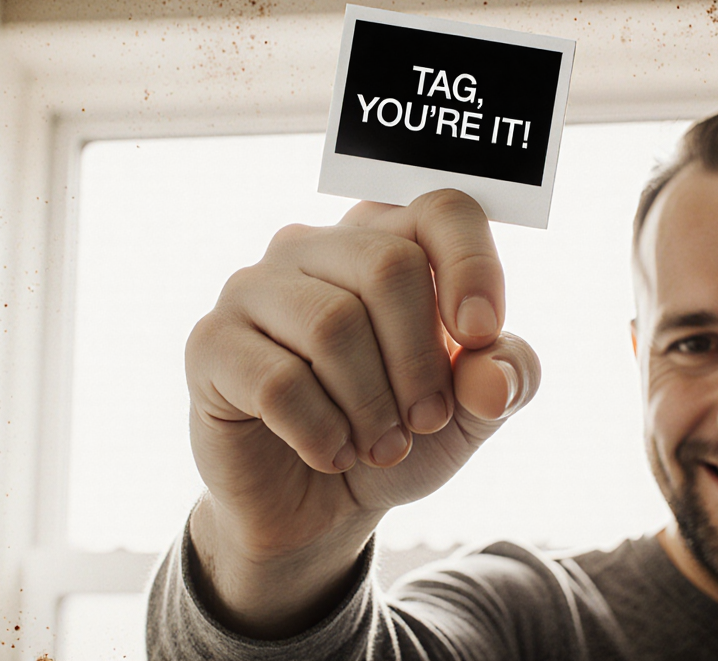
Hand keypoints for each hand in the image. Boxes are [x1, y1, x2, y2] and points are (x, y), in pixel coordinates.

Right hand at [183, 190, 539, 636]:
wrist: (319, 507)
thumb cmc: (397, 433)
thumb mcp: (472, 412)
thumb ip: (505, 379)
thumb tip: (491, 376)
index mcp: (387, 241)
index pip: (443, 209)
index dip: (473, 266)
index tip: (481, 333)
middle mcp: (316, 247)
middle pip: (390, 265)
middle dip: (420, 361)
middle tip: (424, 420)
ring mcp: (254, 288)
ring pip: (332, 324)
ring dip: (372, 406)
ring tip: (381, 447)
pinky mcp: (211, 344)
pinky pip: (278, 381)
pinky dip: (322, 433)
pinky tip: (332, 453)